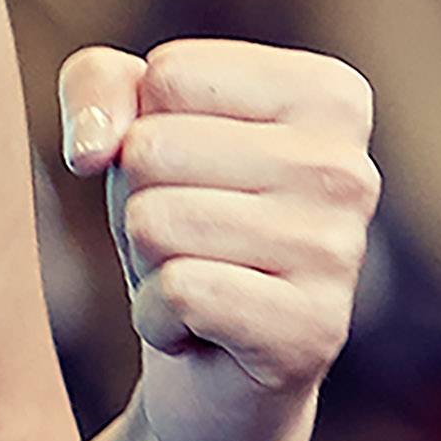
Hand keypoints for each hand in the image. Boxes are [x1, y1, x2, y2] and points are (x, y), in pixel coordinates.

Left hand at [59, 37, 380, 440]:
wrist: (214, 366)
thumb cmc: (183, 212)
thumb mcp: (129, 119)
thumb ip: (98, 82)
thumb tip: (91, 148)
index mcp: (327, 96)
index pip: (170, 74)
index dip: (146, 125)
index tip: (192, 170)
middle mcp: (349, 167)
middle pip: (153, 148)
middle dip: (138, 197)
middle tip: (188, 236)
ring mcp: (339, 251)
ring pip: (154, 219)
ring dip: (146, 257)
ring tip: (196, 275)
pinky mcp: (312, 332)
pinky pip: (174, 292)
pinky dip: (156, 315)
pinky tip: (200, 329)